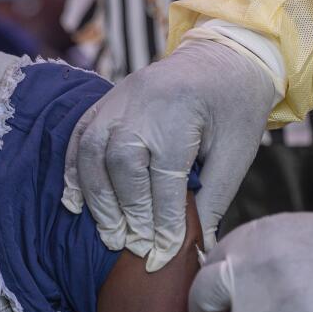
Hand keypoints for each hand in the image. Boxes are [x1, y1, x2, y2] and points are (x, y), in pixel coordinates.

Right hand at [62, 39, 273, 270]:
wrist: (228, 54)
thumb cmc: (238, 105)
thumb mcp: (237, 153)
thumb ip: (212, 200)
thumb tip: (197, 248)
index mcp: (179, 115)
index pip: (163, 182)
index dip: (161, 224)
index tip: (160, 256)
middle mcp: (142, 105)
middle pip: (121, 168)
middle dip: (126, 213)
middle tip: (131, 247)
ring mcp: (119, 99)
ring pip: (93, 153)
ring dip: (96, 198)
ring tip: (108, 232)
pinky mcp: (109, 99)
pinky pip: (80, 135)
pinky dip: (74, 170)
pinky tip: (75, 201)